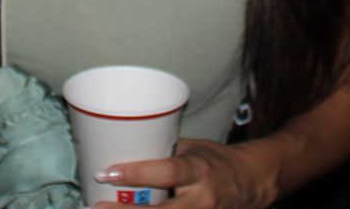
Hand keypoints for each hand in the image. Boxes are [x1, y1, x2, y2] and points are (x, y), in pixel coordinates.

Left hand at [96, 138, 280, 208]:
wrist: (252, 182)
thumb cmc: (216, 160)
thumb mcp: (193, 149)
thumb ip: (165, 152)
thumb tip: (126, 146)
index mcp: (199, 170)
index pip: (166, 172)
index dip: (136, 173)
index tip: (106, 172)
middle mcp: (202, 199)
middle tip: (97, 206)